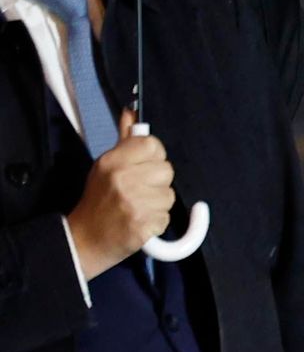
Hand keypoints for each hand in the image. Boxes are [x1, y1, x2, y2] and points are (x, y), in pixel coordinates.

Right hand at [67, 113, 174, 275]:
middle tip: (139, 189)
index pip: (152, 145)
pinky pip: (166, 217)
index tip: (146, 164)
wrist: (85, 238)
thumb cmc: (98, 200)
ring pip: (169, 195)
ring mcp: (134, 202)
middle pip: (166, 169)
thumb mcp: (105, 166)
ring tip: (137, 206)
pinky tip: (139, 220)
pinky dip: (156, 221)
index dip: (154, 155)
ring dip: (158, 203)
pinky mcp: (143, 224)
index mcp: (112, 161)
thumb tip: (131, 113)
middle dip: (158, 181)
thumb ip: (124, 141)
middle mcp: (123, 179)